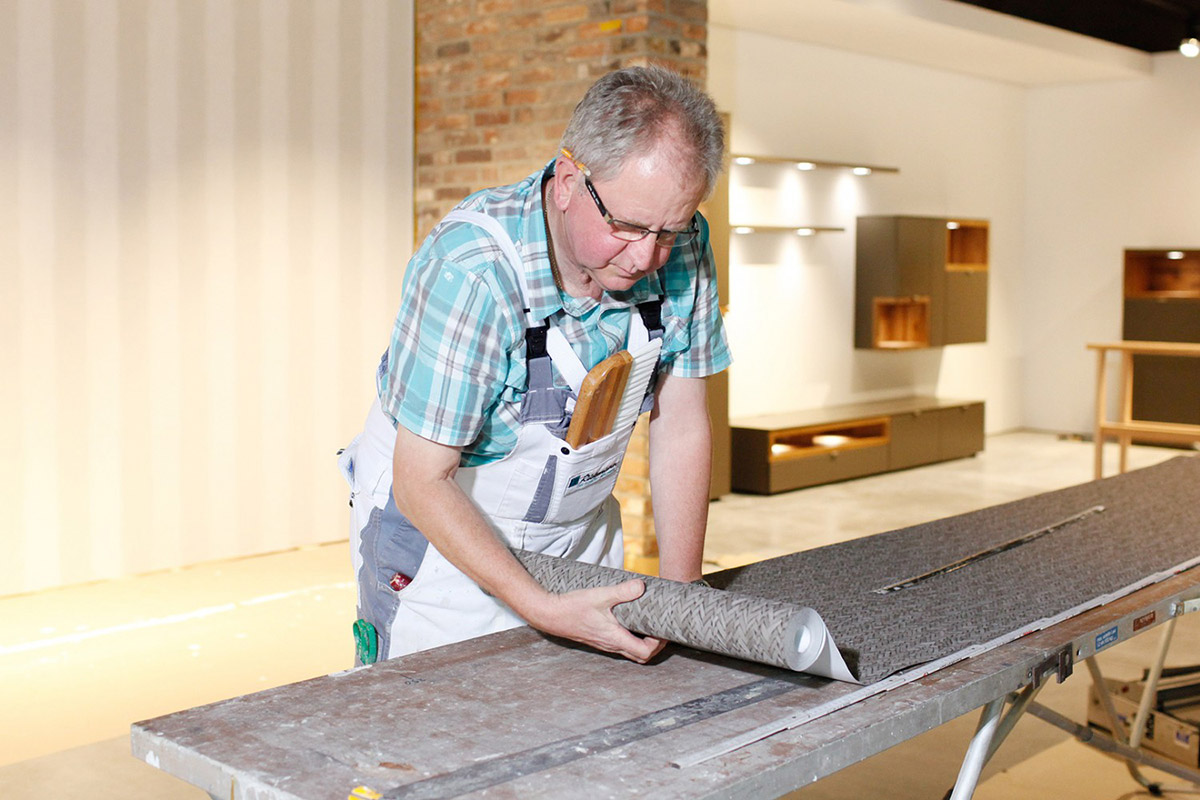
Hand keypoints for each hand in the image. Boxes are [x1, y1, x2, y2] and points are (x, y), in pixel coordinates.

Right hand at [529, 579, 663, 663]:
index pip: (644, 652)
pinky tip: (631, 623)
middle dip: (655, 646)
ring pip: (630, 652)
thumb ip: (622, 591)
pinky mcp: (599, 639)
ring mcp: (604, 644)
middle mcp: (611, 645)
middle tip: (661, 629)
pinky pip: (621, 646)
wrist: (550, 614)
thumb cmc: (573, 606)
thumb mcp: (599, 595)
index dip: (658, 643)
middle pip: (641, 657)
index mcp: (614, 638)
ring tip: (650, 626)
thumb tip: (642, 586)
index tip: (662, 628)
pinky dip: (631, 639)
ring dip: (644, 643)